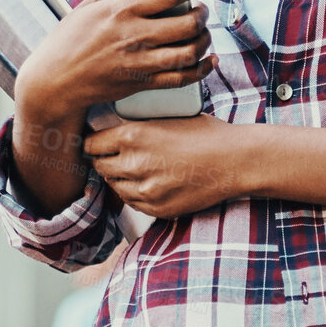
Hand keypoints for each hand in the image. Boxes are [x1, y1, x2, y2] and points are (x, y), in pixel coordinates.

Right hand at [16, 0, 214, 123]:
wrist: (54, 82)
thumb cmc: (66, 42)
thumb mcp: (85, 9)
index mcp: (120, 9)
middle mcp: (134, 35)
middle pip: (186, 23)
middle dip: (202, 14)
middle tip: (201, 11)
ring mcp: (139, 61)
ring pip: (189, 52)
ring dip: (204, 40)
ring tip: (203, 33)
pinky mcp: (140, 83)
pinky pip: (181, 78)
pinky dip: (202, 70)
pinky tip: (208, 60)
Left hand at [83, 113, 245, 218]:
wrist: (234, 160)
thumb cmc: (205, 134)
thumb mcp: (166, 118)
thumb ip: (138, 127)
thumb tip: (113, 129)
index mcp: (132, 134)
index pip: (91, 144)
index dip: (92, 143)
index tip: (96, 142)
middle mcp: (133, 163)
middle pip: (99, 166)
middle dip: (103, 160)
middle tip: (112, 155)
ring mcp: (145, 189)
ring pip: (114, 186)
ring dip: (118, 178)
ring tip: (133, 168)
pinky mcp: (156, 208)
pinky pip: (132, 202)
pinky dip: (134, 192)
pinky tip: (147, 181)